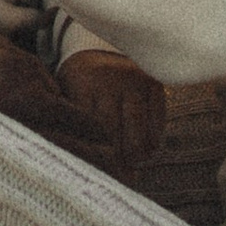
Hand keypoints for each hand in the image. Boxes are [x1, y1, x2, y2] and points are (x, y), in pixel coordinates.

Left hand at [58, 46, 168, 173]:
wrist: (101, 47)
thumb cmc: (80, 83)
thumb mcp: (67, 93)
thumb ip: (71, 121)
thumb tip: (80, 163)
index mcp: (82, 84)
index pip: (90, 126)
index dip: (95, 153)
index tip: (99, 173)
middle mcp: (109, 80)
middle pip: (113, 129)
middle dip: (117, 158)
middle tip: (120, 177)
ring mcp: (134, 80)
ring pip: (138, 125)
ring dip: (138, 152)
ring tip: (135, 168)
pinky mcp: (153, 81)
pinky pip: (158, 116)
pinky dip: (154, 137)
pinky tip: (149, 151)